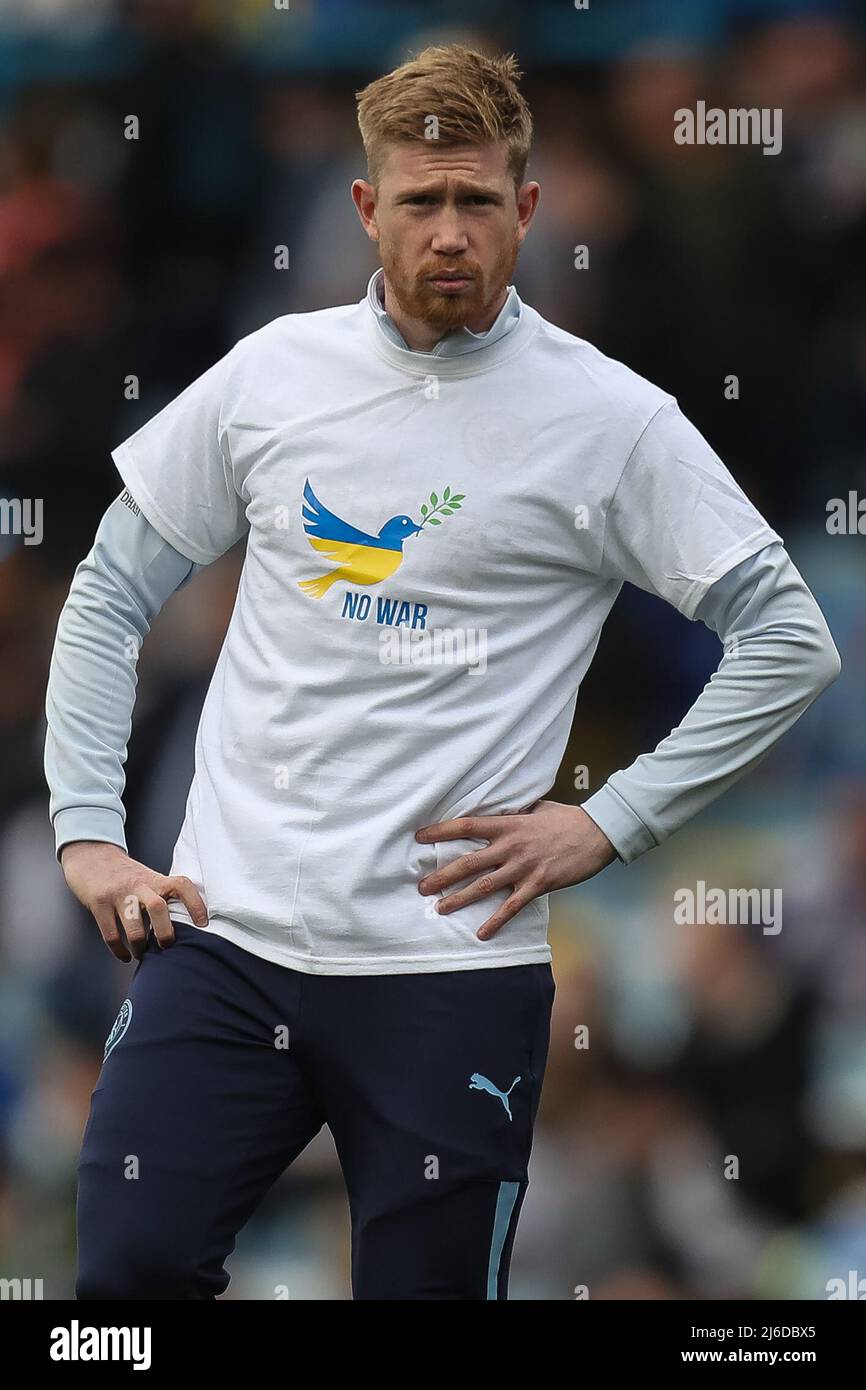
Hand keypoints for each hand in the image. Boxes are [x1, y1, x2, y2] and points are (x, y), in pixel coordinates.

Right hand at [60, 841, 207, 961]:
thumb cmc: (124, 873)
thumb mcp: (147, 877)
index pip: (181, 885)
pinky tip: (125, 956)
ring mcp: (117, 895)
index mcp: (154, 879)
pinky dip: (119, 951)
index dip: (196, 904)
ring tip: (142, 955)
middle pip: (157, 908)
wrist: (91, 855)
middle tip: (167, 946)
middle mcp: (138, 885)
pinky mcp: (99, 904)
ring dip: (140, 947)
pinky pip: (111, 935)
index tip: (203, 923)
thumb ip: (162, 894)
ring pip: (134, 928)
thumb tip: (185, 922)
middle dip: (165, 933)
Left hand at [416, 800, 616, 939]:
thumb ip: (515, 813)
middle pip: (468, 862)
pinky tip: (481, 933)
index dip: (441, 832)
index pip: (466, 826)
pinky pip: (512, 906)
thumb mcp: (536, 808)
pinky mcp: (539, 884)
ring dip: (459, 899)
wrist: (598, 832)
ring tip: (439, 909)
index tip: (419, 837)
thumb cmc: (567, 818)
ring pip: (484, 886)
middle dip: (442, 876)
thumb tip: (500, 811)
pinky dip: (496, 921)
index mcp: (508, 824)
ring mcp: (524, 867)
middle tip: (421, 887)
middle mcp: (511, 846)